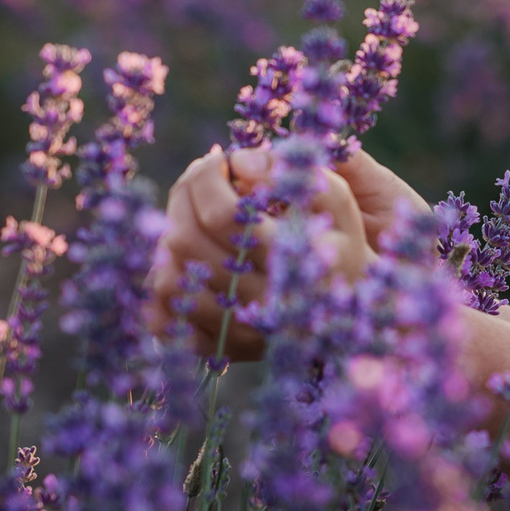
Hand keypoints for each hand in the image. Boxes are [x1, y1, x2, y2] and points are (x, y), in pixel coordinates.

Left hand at [149, 142, 396, 359]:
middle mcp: (266, 302)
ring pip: (168, 279)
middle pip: (185, 240)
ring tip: (194, 218)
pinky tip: (183, 259)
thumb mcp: (334, 200)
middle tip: (198, 181)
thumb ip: (295, 173)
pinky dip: (160, 286)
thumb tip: (240, 163)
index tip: (218, 160)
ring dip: (169, 237)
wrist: (349, 308)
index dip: (207, 177)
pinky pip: (163, 321)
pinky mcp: (222, 350)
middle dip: (182, 196)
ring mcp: (241, 331)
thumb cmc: (337, 242)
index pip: (223, 214)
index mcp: (294, 261)